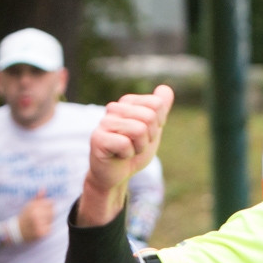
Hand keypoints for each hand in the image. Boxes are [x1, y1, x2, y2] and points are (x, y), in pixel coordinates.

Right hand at [17, 191, 53, 241]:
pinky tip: (40, 228)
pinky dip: (47, 228)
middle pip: (52, 211)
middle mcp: (35, 215)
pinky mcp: (41, 232)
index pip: (50, 203)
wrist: (17, 230)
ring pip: (52, 220)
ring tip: (39, 222)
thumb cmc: (25, 216)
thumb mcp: (29, 205)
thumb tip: (44, 188)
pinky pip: (50, 228)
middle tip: (41, 217)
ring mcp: (38, 224)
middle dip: (48, 214)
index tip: (42, 209)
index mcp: (33, 206)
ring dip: (48, 221)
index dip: (47, 206)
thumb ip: (38, 198)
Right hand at [79, 85, 173, 225]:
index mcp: (127, 102)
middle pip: (149, 117)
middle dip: (148, 137)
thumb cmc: (134, 150)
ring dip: (139, 147)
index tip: (145, 134)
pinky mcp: (98, 138)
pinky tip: (118, 156)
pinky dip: (127, 154)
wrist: (117, 174)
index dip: (157, 125)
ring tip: (127, 150)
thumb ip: (160, 109)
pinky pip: (125, 144)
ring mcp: (104, 122)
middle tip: (135, 145)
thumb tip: (165, 88)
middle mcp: (114, 108)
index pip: (157, 104)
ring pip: (139, 130)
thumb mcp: (152, 129)